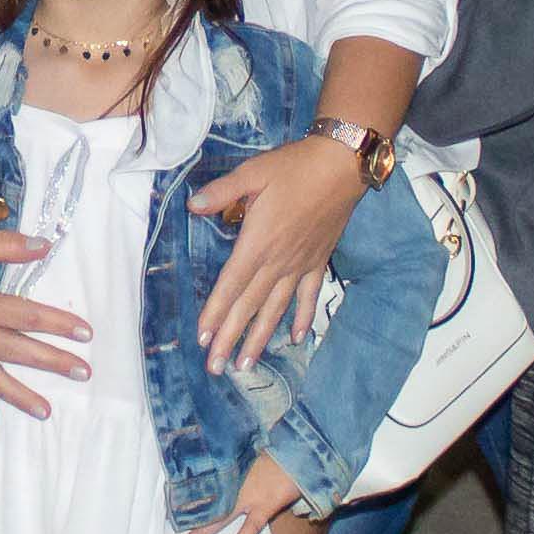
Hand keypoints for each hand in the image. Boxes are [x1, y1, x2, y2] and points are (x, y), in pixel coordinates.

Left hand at [177, 453, 299, 533]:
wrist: (300, 450)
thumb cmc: (278, 447)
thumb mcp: (252, 448)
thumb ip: (238, 457)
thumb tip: (226, 455)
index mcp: (230, 468)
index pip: (202, 482)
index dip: (186, 492)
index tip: (168, 500)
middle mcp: (234, 483)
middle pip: (204, 502)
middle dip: (186, 516)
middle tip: (166, 527)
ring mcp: (248, 495)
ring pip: (220, 518)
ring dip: (201, 533)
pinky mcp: (265, 505)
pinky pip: (251, 526)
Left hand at [189, 135, 367, 374]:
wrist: (341, 166)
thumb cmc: (294, 167)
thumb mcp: (252, 173)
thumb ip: (221, 193)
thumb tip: (192, 205)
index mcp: (257, 243)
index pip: (231, 286)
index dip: (216, 313)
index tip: (203, 339)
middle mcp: (278, 262)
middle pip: (250, 306)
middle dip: (231, 338)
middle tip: (216, 367)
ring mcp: (300, 265)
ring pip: (276, 309)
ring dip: (260, 337)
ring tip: (247, 364)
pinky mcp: (318, 261)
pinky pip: (309, 296)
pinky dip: (302, 318)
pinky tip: (296, 338)